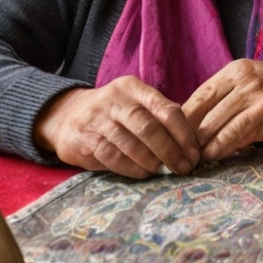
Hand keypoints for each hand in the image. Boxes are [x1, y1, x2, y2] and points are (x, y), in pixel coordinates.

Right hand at [33, 76, 200, 178]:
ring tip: (165, 172)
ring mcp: (98, 118)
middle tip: (183, 168)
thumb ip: (160, 117)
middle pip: (149, 127)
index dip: (184, 133)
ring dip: (153, 162)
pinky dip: (132, 169)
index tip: (195, 152)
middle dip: (171, 151)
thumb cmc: (114, 115)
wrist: (67, 117)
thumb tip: (192, 144)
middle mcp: (116, 100)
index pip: (167, 109)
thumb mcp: (136, 105)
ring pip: (132, 143)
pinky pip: (113, 157)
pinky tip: (144, 174)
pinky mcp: (85, 138)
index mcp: (135, 88)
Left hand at [183, 59, 262, 162]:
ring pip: (215, 123)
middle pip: (202, 111)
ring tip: (190, 161)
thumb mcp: (250, 84)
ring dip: (200, 146)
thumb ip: (226, 100)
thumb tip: (195, 127)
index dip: (181, 120)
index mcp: (233, 72)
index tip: (172, 138)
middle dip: (186, 136)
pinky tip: (211, 157)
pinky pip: (235, 132)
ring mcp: (254, 96)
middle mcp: (241, 80)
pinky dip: (220, 147)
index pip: (198, 96)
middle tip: (176, 155)